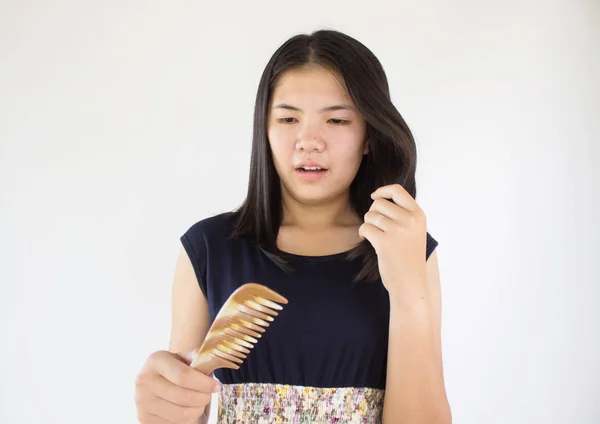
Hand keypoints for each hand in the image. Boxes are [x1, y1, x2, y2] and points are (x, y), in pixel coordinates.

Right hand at [134, 349, 219, 423]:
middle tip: (209, 394)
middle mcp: (144, 380)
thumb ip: (197, 357)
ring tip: (200, 402)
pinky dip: (188, 419)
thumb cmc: (176, 369)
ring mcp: (142, 401)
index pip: (183, 376)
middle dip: (203, 397)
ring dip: (197, 410)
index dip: (203, 383)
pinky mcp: (144, 418)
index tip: (216, 386)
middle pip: (184, 397)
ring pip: (181, 414)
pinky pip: (175, 423)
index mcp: (156, 361)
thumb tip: (209, 360)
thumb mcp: (185, 358)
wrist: (157, 382)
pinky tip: (189, 410)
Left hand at [358, 184, 427, 298]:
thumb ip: (403, 213)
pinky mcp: (384, 243)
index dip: (382, 191)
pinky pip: (365, 228)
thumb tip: (378, 196)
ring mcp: (398, 231)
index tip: (374, 197)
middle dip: (372, 213)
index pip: (397, 190)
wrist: (410, 282)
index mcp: (418, 215)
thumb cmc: (409, 256)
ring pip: (370, 216)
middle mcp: (410, 220)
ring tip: (374, 235)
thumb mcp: (415, 230)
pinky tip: (367, 240)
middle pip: (379, 203)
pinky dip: (363, 233)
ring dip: (368, 225)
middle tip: (376, 226)